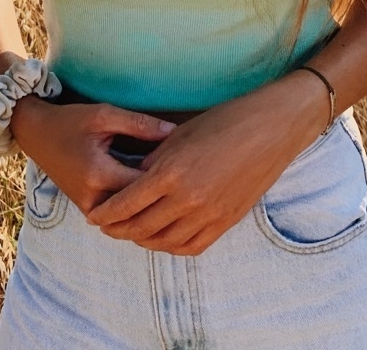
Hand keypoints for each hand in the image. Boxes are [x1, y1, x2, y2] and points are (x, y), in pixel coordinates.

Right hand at [10, 96, 176, 214]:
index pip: (145, 186)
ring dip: (150, 205)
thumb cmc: (70, 121)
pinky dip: (136, 207)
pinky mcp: (89, 210)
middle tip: (187, 182)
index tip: (187, 166)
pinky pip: (119, 216)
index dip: (168, 177)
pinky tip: (154, 194)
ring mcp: (90, 209)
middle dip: (162, 195)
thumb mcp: (105, 115)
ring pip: (130, 216)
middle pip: (140, 207)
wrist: (36, 134)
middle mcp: (94, 199)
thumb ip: (139, 124)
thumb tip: (173, 133)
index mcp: (99, 175)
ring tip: (173, 190)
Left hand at [86, 72, 326, 254]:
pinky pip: (192, 245)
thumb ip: (155, 159)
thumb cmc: (225, 121)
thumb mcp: (181, 133)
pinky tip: (163, 238)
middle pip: (141, 227)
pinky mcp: (227, 221)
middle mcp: (188, 199)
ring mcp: (210, 214)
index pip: (127, 203)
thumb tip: (136, 178)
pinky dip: (172, 246)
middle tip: (107, 227)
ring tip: (132, 233)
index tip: (94, 215)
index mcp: (172, 172)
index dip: (107, 213)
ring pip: (165, 241)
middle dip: (119, 229)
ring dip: (143, 240)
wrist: (271, 128)